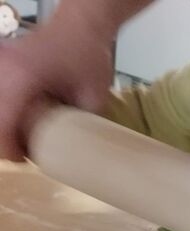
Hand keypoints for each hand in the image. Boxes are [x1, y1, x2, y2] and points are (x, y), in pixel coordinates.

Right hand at [0, 16, 114, 160]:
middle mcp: (3, 70)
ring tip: (26, 135)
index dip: (10, 148)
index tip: (26, 159)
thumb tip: (73, 152)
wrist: (80, 25)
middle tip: (27, 151)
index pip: (3, 123)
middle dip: (5, 138)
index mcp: (22, 77)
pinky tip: (24, 117)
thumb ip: (80, 125)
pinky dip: (6, 110)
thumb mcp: (93, 97)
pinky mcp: (0, 65)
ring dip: (5, 124)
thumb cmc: (88, 57)